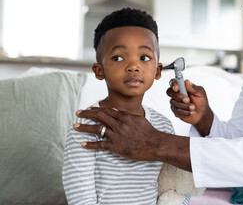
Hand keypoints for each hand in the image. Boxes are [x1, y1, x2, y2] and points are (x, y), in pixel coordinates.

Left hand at [73, 107, 191, 170]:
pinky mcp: (116, 147)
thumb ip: (125, 115)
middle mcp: (118, 125)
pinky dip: (91, 145)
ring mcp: (117, 136)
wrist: (154, 144)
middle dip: (86, 115)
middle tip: (77, 113)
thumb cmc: (148, 131)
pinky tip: (82, 144)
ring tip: (75, 126)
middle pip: (99, 117)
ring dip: (84, 127)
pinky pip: (101, 145)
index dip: (95, 109)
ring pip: (97, 130)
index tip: (87, 109)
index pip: (105, 110)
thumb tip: (114, 111)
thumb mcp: (137, 119)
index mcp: (123, 117)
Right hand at [166, 80, 213, 135]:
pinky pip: (177, 111)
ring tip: (193, 107)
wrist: (202, 113)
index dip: (173, 84)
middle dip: (178, 96)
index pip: (173, 82)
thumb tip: (187, 82)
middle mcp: (176, 94)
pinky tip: (191, 112)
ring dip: (185, 106)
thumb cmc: (201, 100)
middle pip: (170, 92)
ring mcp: (175, 102)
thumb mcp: (200, 93)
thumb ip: (193, 88)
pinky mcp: (175, 111)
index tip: (177, 88)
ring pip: (174, 103)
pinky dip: (185, 112)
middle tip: (188, 100)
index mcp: (182, 86)